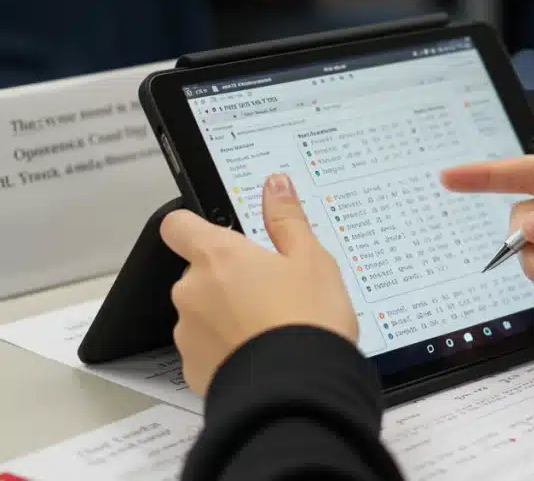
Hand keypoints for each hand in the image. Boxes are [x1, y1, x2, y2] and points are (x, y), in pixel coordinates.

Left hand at [160, 173, 356, 394]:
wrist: (298, 390)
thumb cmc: (307, 319)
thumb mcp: (312, 259)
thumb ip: (287, 219)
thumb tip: (275, 185)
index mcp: (217, 256)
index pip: (178, 225)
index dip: (195, 225)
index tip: (220, 233)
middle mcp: (192, 291)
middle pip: (199, 272)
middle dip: (228, 277)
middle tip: (273, 289)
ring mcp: (188, 332)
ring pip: (202, 311)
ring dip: (227, 314)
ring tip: (271, 326)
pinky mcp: (193, 369)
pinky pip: (207, 348)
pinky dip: (228, 348)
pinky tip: (261, 352)